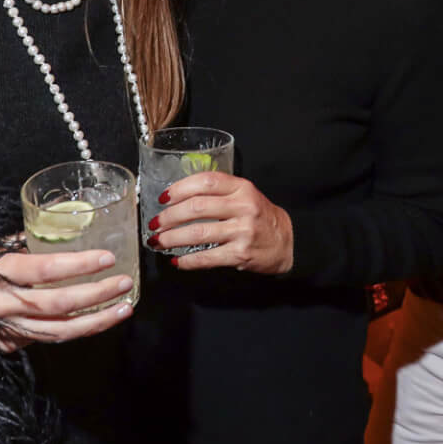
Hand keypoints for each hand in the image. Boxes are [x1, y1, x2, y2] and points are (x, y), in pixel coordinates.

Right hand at [0, 246, 133, 349]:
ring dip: (96, 322)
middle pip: (58, 304)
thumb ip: (17, 241)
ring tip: (124, 308)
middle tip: (124, 282)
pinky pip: (47, 339)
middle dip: (97, 295)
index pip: (44, 270)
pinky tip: (96, 322)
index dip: (78, 265)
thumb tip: (53, 225)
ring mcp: (5, 329)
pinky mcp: (6, 344)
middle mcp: (3, 305)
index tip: (106, 258)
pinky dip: (74, 332)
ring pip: (58, 332)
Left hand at [150, 172, 293, 273]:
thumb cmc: (261, 217)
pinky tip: (177, 261)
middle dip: (169, 216)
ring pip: (198, 233)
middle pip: (196, 207)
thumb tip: (179, 198)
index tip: (163, 198)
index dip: (180, 188)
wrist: (288, 242)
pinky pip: (207, 257)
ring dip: (172, 238)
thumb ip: (219, 192)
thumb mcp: (245, 195)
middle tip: (155, 224)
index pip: (206, 181)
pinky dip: (187, 261)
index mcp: (242, 188)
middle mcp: (243, 207)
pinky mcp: (240, 253)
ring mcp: (242, 231)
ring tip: (158, 242)